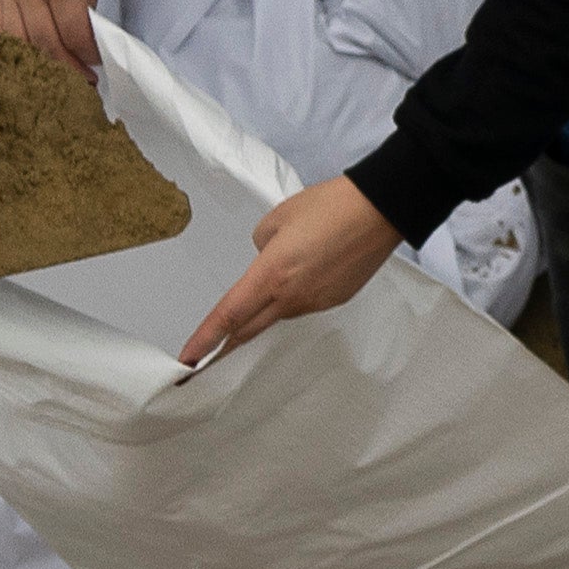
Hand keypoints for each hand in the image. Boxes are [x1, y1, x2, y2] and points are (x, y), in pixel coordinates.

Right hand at [0, 0, 108, 68]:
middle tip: (80, 81)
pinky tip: (25, 57)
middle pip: (45, 45)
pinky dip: (12, 45)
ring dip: (38, 62)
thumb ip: (86, 5)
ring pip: (18, 42)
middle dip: (66, 68)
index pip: (75, 37)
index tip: (97, 64)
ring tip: (55, 74)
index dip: (88, 57)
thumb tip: (84, 38)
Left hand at [178, 175, 399, 369]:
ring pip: (279, 313)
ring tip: (287, 268)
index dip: (205, 339)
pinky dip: (298, 293)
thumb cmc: (329, 206)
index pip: (228, 315)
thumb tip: (266, 260)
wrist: (381, 210)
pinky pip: (305, 303)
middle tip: (203, 361)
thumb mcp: (277, 218)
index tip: (187, 361)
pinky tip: (311, 267)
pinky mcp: (336, 300)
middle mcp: (291, 297)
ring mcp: (316, 302)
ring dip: (267, 306)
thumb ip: (261, 246)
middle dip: (223, 347)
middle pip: (248, 330)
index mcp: (271, 275)